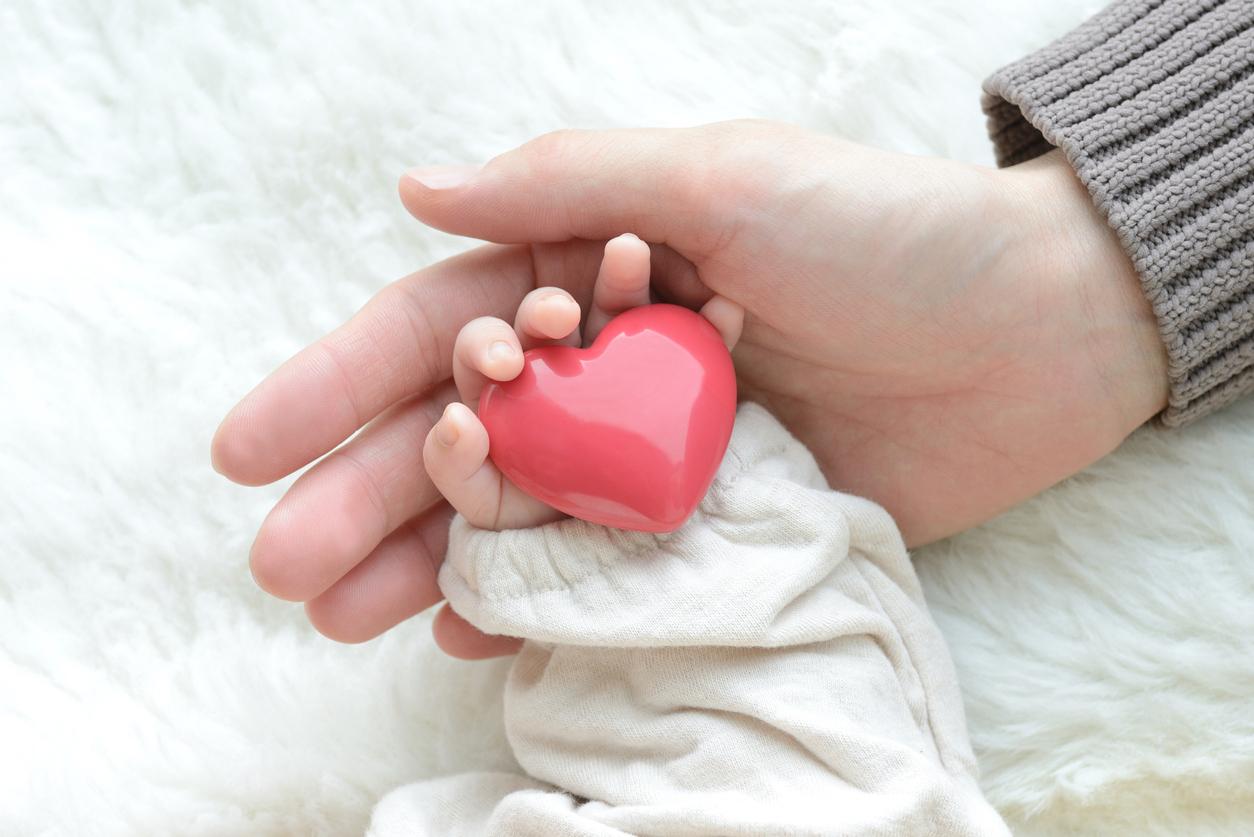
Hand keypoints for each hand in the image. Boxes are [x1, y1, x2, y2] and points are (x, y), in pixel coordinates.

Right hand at [211, 120, 1168, 657]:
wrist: (1032, 333)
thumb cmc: (883, 235)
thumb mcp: (720, 174)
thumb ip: (561, 180)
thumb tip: (412, 190)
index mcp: (592, 268)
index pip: (437, 329)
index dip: (336, 385)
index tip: (246, 448)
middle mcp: (609, 360)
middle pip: (459, 435)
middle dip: (363, 496)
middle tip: (282, 566)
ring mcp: (653, 446)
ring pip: (514, 508)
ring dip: (423, 559)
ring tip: (338, 616)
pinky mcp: (711, 514)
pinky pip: (598, 563)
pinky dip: (532, 597)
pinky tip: (462, 630)